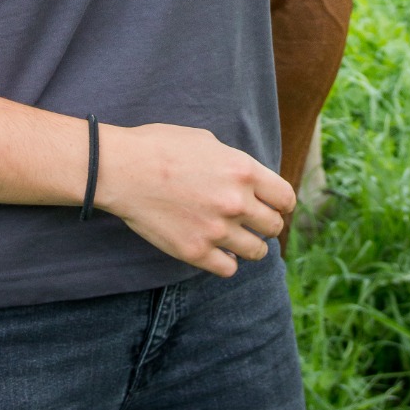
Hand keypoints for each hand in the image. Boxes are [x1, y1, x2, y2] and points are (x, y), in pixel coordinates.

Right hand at [94, 122, 295, 277]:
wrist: (123, 169)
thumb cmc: (161, 147)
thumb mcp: (207, 141)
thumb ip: (235, 164)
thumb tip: (251, 181)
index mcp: (243, 170)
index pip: (285, 198)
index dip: (282, 204)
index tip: (274, 207)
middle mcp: (236, 202)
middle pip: (273, 227)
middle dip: (265, 224)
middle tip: (252, 222)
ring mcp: (217, 230)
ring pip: (256, 252)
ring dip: (249, 245)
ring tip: (235, 238)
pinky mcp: (196, 252)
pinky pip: (229, 268)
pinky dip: (226, 261)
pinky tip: (216, 249)